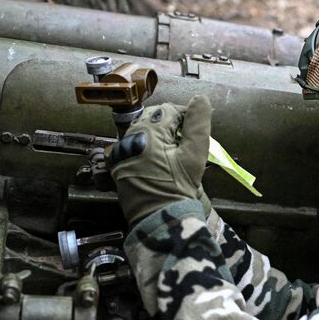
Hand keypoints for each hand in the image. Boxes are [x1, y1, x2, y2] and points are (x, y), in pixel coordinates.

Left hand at [108, 96, 211, 225]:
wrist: (159, 221)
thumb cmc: (178, 189)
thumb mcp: (194, 155)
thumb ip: (198, 124)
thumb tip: (200, 98)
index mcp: (147, 133)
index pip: (169, 110)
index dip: (187, 116)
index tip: (198, 129)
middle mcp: (129, 138)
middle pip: (153, 117)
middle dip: (172, 123)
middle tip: (188, 140)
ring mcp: (121, 152)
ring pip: (142, 130)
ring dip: (159, 133)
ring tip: (176, 150)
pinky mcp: (119, 166)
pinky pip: (133, 145)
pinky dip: (147, 146)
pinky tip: (160, 159)